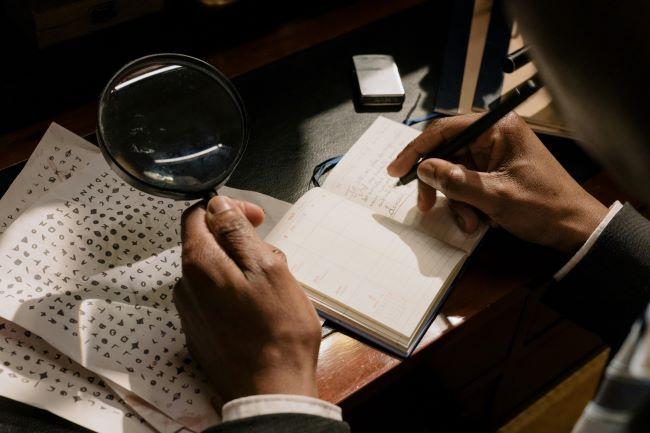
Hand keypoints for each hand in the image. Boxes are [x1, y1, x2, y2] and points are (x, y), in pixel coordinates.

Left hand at [175, 196, 321, 403]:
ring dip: (242, 269)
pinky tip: (260, 310)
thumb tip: (217, 205)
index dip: (228, 209)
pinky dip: (236, 292)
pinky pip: (216, 297)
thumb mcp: (267, 268)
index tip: (257, 219)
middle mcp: (185, 286)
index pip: (198, 215)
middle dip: (241, 242)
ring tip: (272, 288)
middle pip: (208, 244)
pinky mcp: (200, 332)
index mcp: (199, 264)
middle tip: (274, 260)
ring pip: (216, 271)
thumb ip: (237, 232)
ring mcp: (190, 312)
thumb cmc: (277, 329)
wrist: (271, 389)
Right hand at [387, 113, 607, 253]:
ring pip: (453, 174)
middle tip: (426, 206)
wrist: (574, 229)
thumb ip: (456, 181)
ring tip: (471, 222)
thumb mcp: (496, 196)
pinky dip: (466, 205)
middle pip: (446, 154)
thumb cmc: (544, 206)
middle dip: (438, 185)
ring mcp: (494, 156)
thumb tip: (425, 169)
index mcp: (497, 129)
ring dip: (455, 201)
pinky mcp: (495, 173)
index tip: (396, 171)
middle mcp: (493, 137)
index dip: (416, 150)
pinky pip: (466, 186)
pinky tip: (480, 221)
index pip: (444, 130)